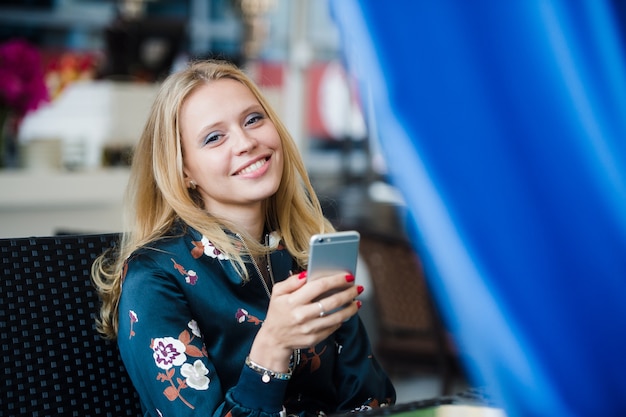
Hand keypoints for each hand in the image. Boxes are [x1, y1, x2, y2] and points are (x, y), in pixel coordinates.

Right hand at [248, 271, 362, 371]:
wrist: (274, 340)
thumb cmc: (278, 312)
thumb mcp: (277, 293)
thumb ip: (291, 281)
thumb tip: (307, 273)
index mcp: (292, 301)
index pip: (319, 286)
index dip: (336, 280)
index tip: (348, 276)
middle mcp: (301, 315)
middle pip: (331, 302)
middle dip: (348, 293)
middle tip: (358, 287)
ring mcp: (309, 329)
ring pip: (337, 317)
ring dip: (350, 308)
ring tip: (357, 301)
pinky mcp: (314, 339)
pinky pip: (333, 327)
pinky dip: (342, 319)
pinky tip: (346, 313)